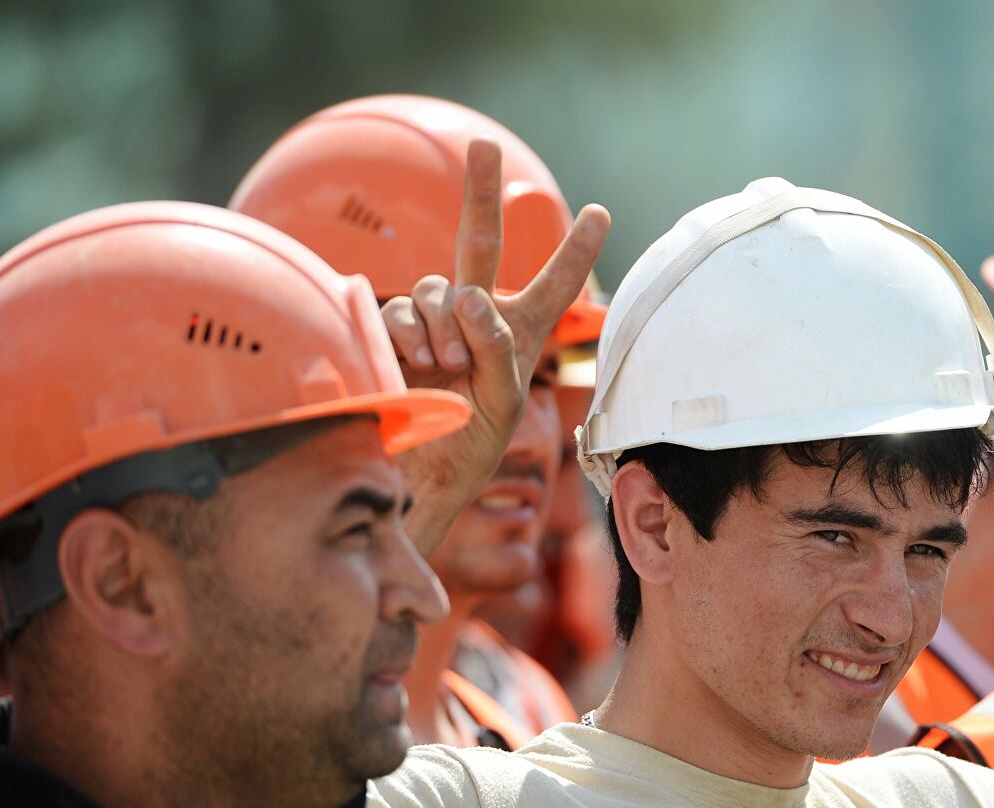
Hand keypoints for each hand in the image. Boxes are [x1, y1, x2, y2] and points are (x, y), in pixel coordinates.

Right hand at [385, 139, 609, 555]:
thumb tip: (468, 294)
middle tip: (483, 146)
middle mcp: (475, 317)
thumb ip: (496, 343)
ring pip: (437, 287)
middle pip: (479, 241)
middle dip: (480, 192)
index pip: (553, 286)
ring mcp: (432, 323)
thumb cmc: (471, 444)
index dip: (575, 250)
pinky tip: (417, 363)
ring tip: (449, 365)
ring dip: (445, 322)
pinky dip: (412, 334)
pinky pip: (399, 312)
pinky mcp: (392, 335)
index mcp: (519, 333)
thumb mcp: (503, 397)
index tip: (601, 212)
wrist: (420, 475)